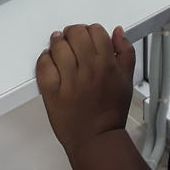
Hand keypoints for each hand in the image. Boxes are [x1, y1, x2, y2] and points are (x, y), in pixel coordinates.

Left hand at [37, 24, 135, 157]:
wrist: (97, 138)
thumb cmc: (111, 110)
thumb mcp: (126, 79)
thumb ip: (125, 52)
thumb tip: (117, 31)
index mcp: (107, 65)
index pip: (95, 31)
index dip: (91, 30)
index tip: (87, 36)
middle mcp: (88, 70)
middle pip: (75, 34)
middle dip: (73, 32)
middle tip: (71, 39)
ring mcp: (69, 81)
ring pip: (58, 47)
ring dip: (57, 42)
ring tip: (59, 47)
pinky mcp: (52, 93)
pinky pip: (43, 67)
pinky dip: (44, 59)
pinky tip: (49, 60)